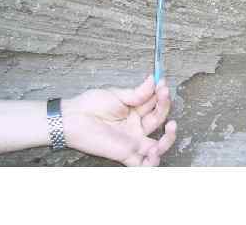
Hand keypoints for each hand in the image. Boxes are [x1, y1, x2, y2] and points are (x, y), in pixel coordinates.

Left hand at [61, 75, 176, 165]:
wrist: (74, 118)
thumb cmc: (90, 105)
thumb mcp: (116, 94)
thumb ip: (137, 93)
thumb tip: (153, 80)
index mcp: (134, 111)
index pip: (154, 104)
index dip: (161, 95)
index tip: (162, 83)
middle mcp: (135, 127)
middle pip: (159, 120)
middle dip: (165, 107)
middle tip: (164, 95)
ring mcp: (132, 141)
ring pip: (158, 145)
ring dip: (168, 138)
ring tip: (171, 126)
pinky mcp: (125, 154)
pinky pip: (143, 164)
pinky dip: (153, 162)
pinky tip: (155, 150)